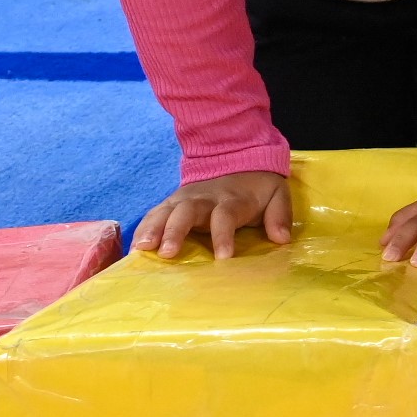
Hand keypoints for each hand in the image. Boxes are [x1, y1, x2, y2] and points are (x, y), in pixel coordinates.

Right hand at [134, 170, 289, 260]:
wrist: (238, 158)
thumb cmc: (258, 188)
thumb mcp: (278, 195)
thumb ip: (280, 215)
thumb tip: (282, 239)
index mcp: (232, 199)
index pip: (225, 215)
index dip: (223, 235)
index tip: (223, 257)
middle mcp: (203, 198)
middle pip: (186, 212)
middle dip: (175, 231)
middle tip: (167, 253)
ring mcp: (183, 199)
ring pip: (164, 211)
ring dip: (152, 229)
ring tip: (141, 250)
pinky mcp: (170, 203)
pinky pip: (153, 215)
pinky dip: (142, 229)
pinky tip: (134, 248)